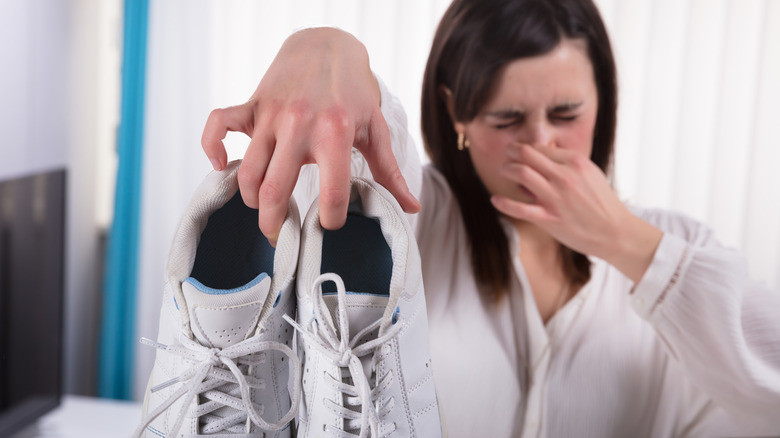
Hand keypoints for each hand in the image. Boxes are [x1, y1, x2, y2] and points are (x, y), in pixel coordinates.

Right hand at [201, 28, 419, 244]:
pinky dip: (212, 148)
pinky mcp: (252, 105)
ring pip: (247, 172)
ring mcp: (271, 115)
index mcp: (335, 134)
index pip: (331, 195)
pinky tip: (221, 166)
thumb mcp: (375, 129)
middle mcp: (299, 125)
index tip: (328, 224)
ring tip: (263, 210)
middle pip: (275, 191)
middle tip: (280, 238)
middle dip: (275, 225)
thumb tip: (411, 208)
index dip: (330, 220)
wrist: (328, 45)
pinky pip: (218, 126)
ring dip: (251, 200)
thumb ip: (389, 172)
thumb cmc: (353, 92)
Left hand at [490, 143, 662, 282]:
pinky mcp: (548, 218)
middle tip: (507, 155)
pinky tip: (495, 199)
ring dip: (506, 169)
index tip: (520, 151)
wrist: (614, 232)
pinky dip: (503, 202)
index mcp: (576, 162)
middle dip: (512, 152)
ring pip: (520, 173)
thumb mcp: (590, 174)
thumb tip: (542, 156)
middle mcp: (564, 176)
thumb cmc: (601, 202)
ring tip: (503, 171)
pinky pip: (518, 208)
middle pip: (527, 154)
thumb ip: (567, 164)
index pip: (541, 147)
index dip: (527, 148)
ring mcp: (555, 197)